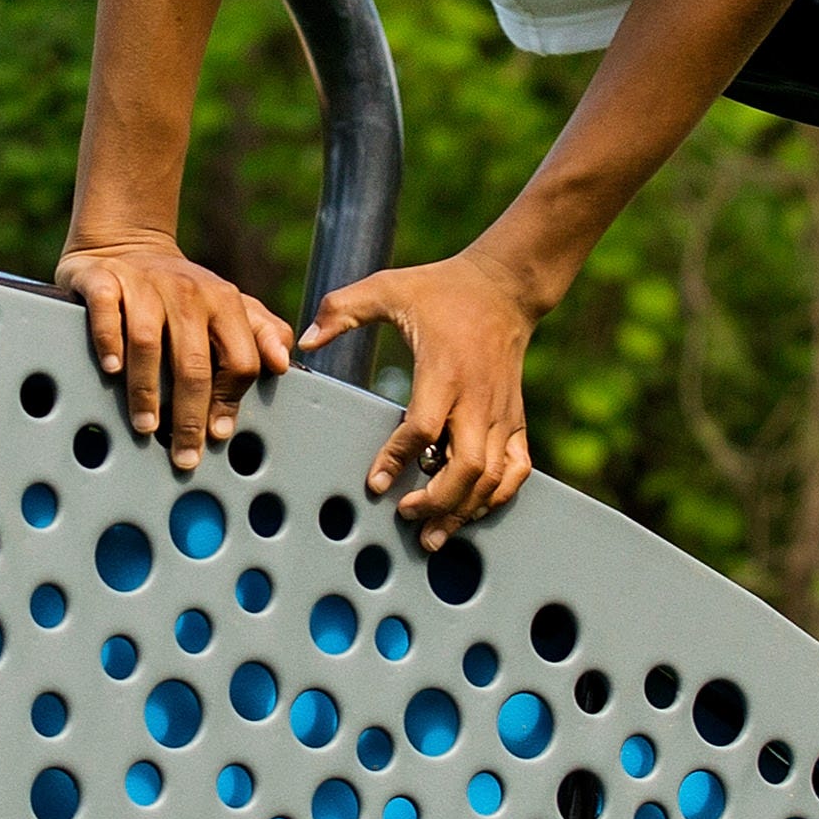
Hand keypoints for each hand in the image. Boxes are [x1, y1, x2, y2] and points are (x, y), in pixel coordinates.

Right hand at [55, 233, 294, 467]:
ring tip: (146, 426)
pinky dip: (108, 341)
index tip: (218, 434)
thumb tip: (284, 362)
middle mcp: (187, 291)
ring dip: (147, 389)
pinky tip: (112, 369)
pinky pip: (106, 311)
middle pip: (194, 361)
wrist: (126, 245)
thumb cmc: (181, 293)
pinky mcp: (104, 279)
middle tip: (184, 453)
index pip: (239, 359)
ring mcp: (143, 284)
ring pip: (148, 342)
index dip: (230, 400)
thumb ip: (260, 333)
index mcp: (224, 301)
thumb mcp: (226, 308)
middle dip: (190, 413)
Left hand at [309, 251, 547, 546]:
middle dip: (437, 502)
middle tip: (406, 517)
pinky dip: (498, 496)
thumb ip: (342, 311)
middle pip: (464, 467)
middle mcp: (476, 398)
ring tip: (434, 533)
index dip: (396, 459)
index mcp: (443, 371)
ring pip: (491, 477)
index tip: (374, 484)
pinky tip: (474, 510)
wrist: (505, 286)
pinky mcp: (516, 419)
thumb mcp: (387, 288)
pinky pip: (516, 468)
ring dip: (464, 509)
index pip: (422, 428)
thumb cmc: (441, 288)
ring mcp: (500, 412)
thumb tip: (303, 341)